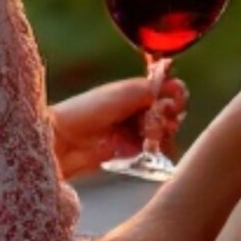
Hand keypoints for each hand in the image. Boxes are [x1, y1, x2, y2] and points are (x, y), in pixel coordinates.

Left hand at [49, 73, 187, 177]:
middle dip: (169, 117)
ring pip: (160, 134)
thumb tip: (174, 86)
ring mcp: (130, 133)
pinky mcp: (126, 154)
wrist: (64, 140)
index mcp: (131, 92)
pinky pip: (148, 152)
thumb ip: (148, 89)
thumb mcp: (121, 93)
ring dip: (162, 135)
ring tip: (153, 137)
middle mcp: (133, 111)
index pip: (163, 92)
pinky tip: (149, 150)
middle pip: (165, 113)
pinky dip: (153, 151)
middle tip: (162, 122)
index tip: (176, 102)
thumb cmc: (89, 111)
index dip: (173, 96)